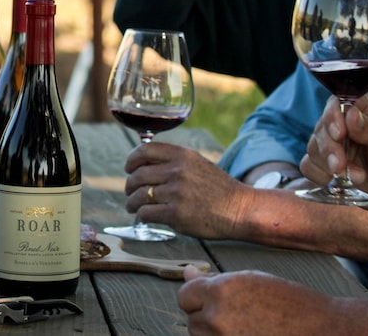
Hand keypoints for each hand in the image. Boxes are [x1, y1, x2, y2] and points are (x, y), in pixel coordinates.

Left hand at [122, 142, 252, 239]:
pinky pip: (146, 213)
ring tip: (132, 207)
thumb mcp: (198, 163)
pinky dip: (141, 216)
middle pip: (138, 175)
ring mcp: (176, 193)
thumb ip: (174, 161)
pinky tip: (143, 217)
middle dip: (129, 185)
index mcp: (183, 155)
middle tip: (130, 192)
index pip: (145, 150)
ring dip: (131, 203)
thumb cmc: (218, 189)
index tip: (129, 168)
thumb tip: (144, 164)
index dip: (132, 160)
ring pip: (139, 195)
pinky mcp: (176, 214)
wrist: (239, 210)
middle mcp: (178, 171)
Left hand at [178, 266, 335, 334]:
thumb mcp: (251, 280)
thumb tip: (188, 274)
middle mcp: (217, 318)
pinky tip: (251, 334)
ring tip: (248, 327)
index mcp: (220, 292)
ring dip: (217, 334)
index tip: (211, 300)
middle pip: (192, 321)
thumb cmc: (292, 304)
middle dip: (209, 318)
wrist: (324, 331)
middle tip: (240, 315)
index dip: (198, 297)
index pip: (184, 296)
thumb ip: (214, 281)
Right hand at [300, 93, 367, 208]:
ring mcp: (335, 142)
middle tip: (340, 166)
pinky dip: (318, 174)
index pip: (339, 103)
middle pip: (322, 126)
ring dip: (328, 164)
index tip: (339, 134)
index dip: (333, 117)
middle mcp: (346, 121)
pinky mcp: (326, 162)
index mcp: (366, 107)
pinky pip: (308, 164)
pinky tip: (335, 181)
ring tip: (355, 177)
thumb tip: (351, 115)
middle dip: (329, 148)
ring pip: (313, 146)